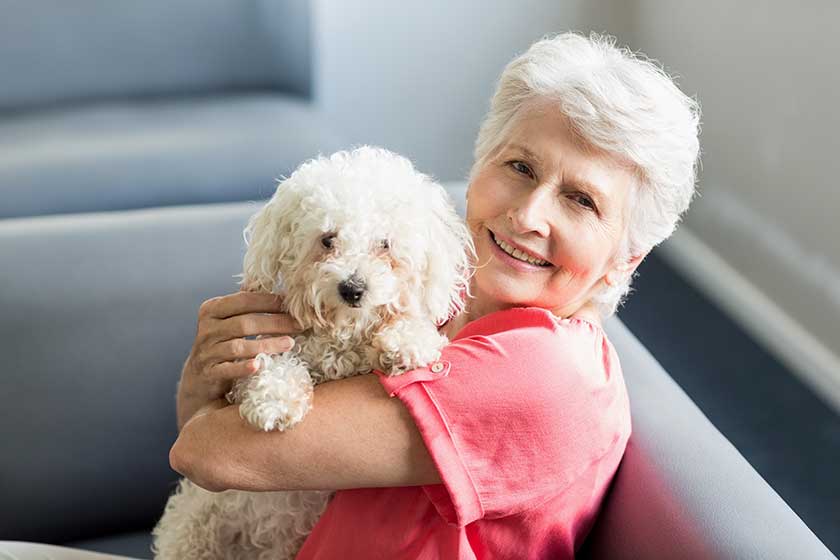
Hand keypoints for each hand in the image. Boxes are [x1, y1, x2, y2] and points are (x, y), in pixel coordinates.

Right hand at [176, 290, 302, 428]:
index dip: (270, 301)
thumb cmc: (222, 344)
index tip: (293, 305)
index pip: (244, 300)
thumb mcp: (229, 320)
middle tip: (299, 325)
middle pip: (245, 323)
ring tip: (290, 343)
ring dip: (267, 344)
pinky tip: (259, 365)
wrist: (199, 378)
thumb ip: (247, 304)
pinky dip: (243, 367)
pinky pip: (227, 369)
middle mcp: (207, 329)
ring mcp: (206, 351)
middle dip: (275, 322)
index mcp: (212, 309)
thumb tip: (278, 288)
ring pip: (239, 346)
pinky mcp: (208, 373)